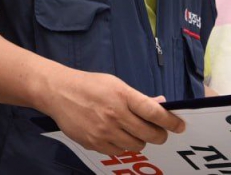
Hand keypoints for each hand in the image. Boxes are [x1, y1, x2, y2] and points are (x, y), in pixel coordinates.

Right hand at [41, 68, 183, 154]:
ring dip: (138, 140)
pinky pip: (118, 151)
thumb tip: (161, 105)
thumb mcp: (113, 84)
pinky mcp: (94, 142)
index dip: (171, 122)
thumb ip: (136, 97)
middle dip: (158, 135)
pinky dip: (120, 145)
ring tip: (130, 131)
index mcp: (121, 95)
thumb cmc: (87, 85)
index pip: (155, 113)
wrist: (56, 92)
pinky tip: (113, 134)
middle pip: (150, 134)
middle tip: (156, 132)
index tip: (179, 126)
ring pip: (136, 146)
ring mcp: (103, 131)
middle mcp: (114, 114)